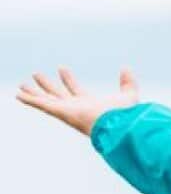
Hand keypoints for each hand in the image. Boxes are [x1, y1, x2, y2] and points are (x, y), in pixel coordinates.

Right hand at [15, 67, 140, 136]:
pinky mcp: (60, 111)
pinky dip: (30, 99)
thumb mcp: (128, 94)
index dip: (68, 79)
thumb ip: (128, 82)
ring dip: (34, 92)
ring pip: (46, 100)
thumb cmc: (124, 115)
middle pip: (57, 94)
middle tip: (37, 74)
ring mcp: (67, 110)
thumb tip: (126, 68)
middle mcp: (76, 108)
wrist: (117, 126)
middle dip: (47, 85)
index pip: (75, 90)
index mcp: (89, 104)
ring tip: (22, 85)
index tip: (61, 68)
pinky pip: (41, 104)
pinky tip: (19, 94)